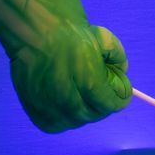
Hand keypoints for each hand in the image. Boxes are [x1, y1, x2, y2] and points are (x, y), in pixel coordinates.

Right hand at [0, 0, 130, 132]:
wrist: (34, 30)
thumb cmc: (69, 32)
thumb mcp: (103, 38)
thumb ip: (118, 57)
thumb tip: (120, 72)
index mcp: (89, 82)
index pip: (112, 105)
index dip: (119, 99)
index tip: (120, 93)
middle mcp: (69, 100)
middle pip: (94, 114)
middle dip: (101, 104)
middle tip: (100, 92)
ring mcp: (50, 107)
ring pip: (74, 121)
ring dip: (82, 112)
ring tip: (81, 97)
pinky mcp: (35, 110)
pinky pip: (54, 124)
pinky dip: (62, 118)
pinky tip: (64, 104)